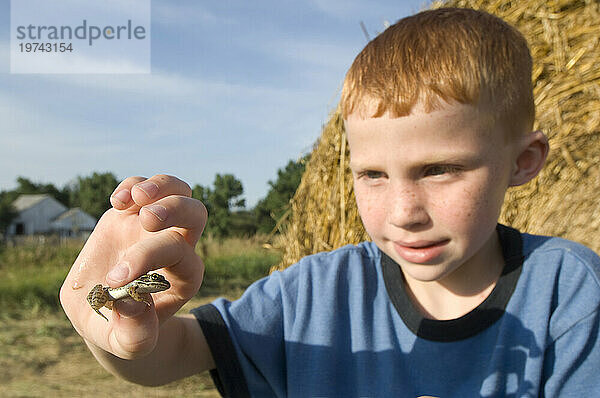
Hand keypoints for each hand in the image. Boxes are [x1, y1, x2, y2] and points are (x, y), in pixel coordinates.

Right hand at [60, 175, 206, 359]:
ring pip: (180, 191)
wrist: (107, 316)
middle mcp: (177, 248)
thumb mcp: (125, 343)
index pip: (182, 258)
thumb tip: (133, 302)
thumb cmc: (121, 330)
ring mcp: (156, 228)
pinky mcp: (132, 216)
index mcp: (183, 278)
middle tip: (147, 219)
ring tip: (135, 199)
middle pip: (196, 215)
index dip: (151, 259)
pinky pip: (144, 187)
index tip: (117, 276)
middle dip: (176, 210)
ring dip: (162, 186)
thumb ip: (134, 334)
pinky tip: (116, 201)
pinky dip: (133, 184)